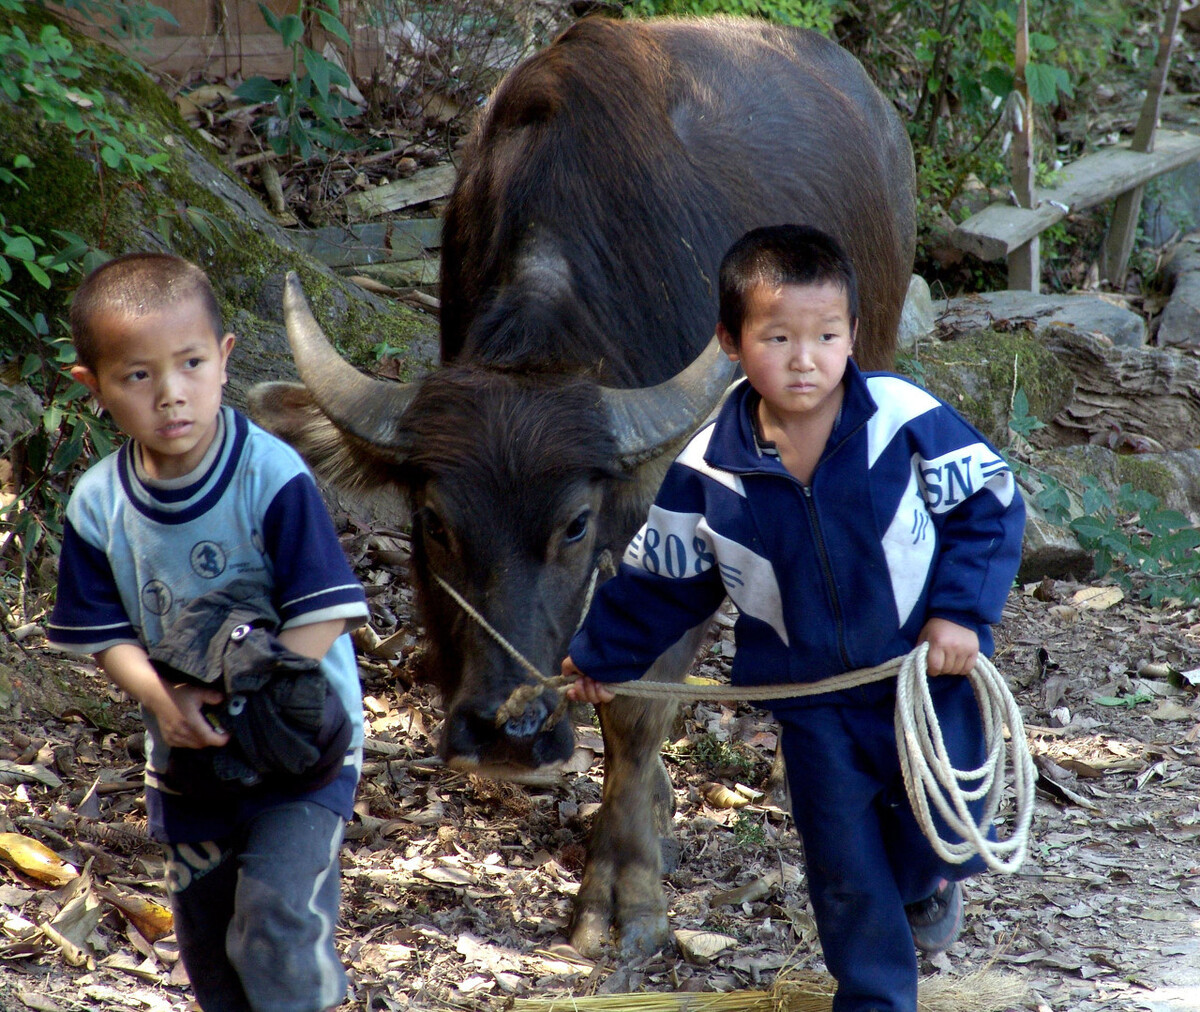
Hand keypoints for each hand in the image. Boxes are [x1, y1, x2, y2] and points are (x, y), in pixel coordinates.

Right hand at [96, 643, 229, 749]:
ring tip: (207, 732)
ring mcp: (173, 736)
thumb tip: (223, 700)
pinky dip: (190, 742)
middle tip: (218, 731)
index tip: (228, 736)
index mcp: (191, 722)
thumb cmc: (178, 693)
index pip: (208, 738)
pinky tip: (193, 733)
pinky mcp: (167, 738)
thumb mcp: (197, 691)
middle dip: (212, 740)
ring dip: (201, 741)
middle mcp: (181, 732)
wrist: (156, 695)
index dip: (220, 740)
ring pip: (192, 745)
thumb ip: (212, 696)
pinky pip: (183, 745)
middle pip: (202, 743)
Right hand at [562, 655, 614, 704]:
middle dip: (581, 690)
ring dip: (590, 689)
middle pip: (584, 698)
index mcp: (584, 677)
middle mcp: (593, 683)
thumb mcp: (572, 661)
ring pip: (593, 699)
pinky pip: (604, 698)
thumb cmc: (586, 656)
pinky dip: (600, 692)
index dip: (574, 695)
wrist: (602, 654)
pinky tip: (599, 684)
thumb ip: (567, 669)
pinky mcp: (612, 689)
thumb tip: (566, 676)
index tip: (571, 692)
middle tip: (582, 680)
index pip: (578, 693)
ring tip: (592, 679)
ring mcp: (603, 686)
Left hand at [918, 618, 978, 675]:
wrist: (956, 613)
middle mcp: (952, 647)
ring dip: (951, 669)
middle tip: (940, 662)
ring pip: (956, 671)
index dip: (932, 670)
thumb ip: (921, 650)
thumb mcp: (924, 635)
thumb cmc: (937, 626)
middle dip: (941, 669)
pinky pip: (968, 668)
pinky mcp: (974, 650)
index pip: (935, 667)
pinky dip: (962, 669)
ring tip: (948, 661)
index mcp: (938, 642)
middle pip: (946, 670)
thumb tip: (920, 665)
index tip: (931, 667)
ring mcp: (964, 649)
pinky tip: (958, 663)